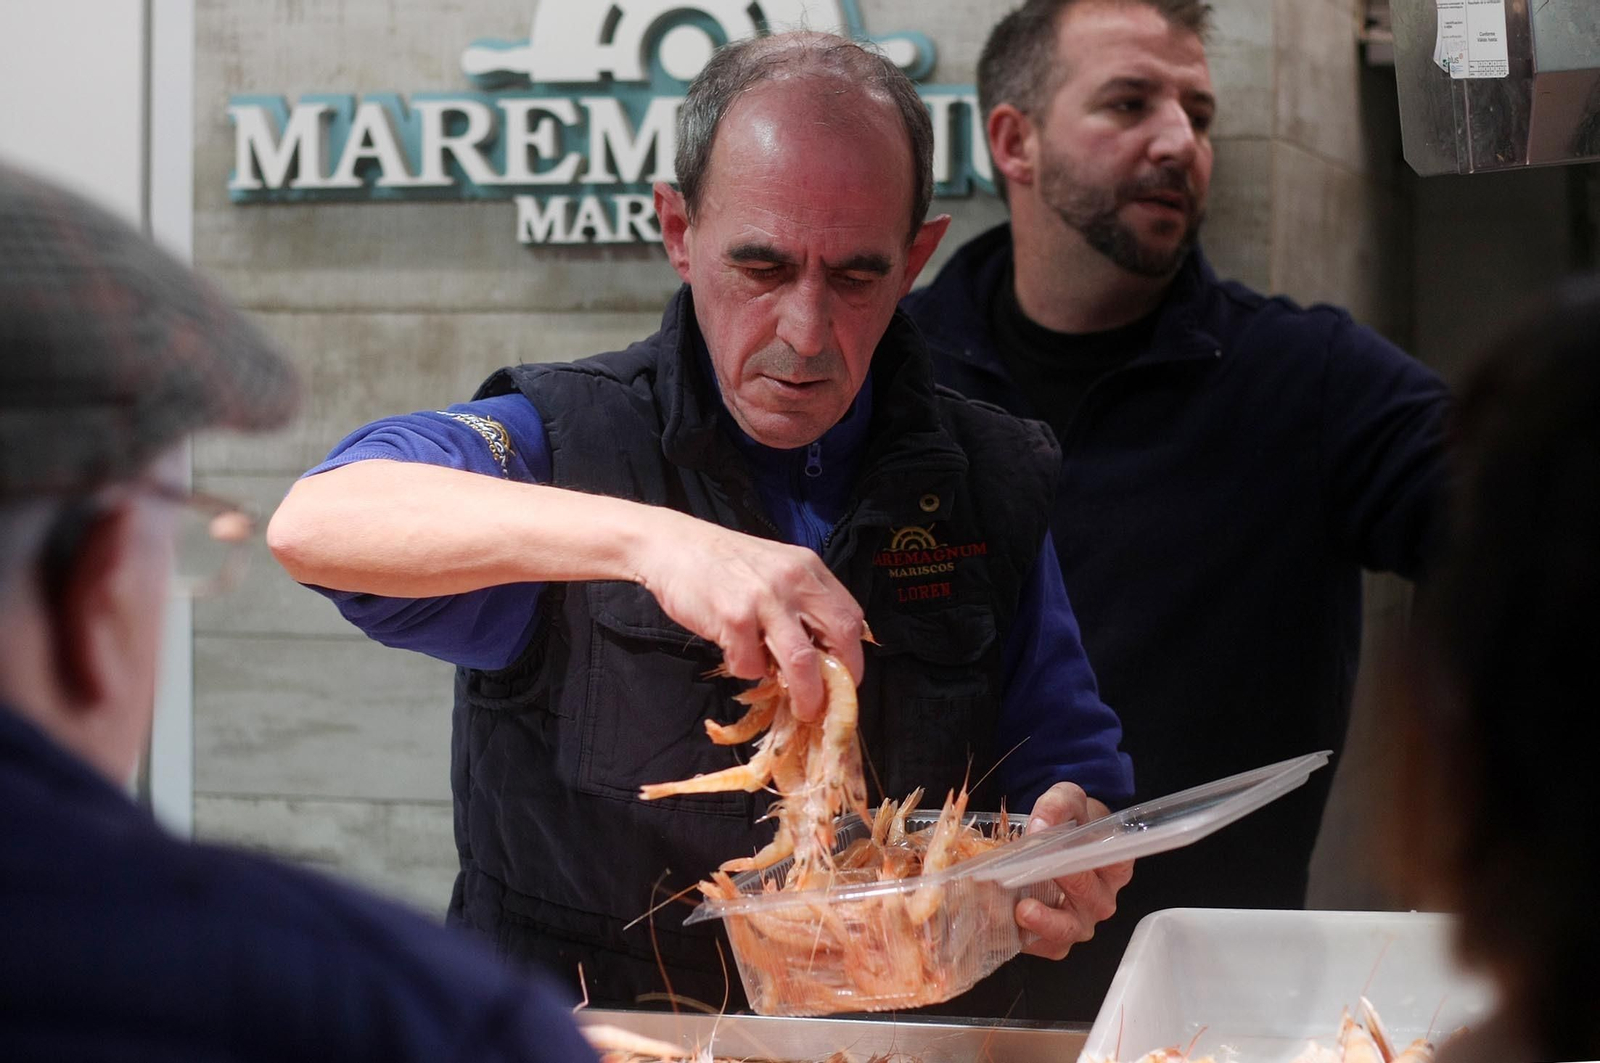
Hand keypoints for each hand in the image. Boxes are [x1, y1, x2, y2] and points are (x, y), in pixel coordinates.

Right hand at [636, 511, 864, 719]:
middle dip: (838, 681)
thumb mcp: (775, 568)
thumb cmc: (723, 562)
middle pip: (838, 639)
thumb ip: (800, 600)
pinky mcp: (734, 618)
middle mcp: (793, 580)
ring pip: (802, 662)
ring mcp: (764, 599)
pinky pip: (752, 664)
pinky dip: (749, 671)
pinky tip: (737, 657)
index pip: (850, 616)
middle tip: (829, 702)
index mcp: (808, 568)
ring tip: (800, 707)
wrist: (673, 545)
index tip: (845, 678)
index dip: (853, 654)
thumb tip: (821, 652)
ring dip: (805, 694)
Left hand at [1015, 782, 1132, 959]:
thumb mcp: (1065, 799)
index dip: (1085, 862)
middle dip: (1061, 888)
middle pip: (1087, 901)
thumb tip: (1039, 828)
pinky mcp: (1055, 939)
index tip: (1058, 856)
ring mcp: (1080, 921)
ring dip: (1042, 924)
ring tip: (1020, 910)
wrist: (1053, 837)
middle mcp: (1102, 898)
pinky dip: (1025, 937)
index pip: (1109, 866)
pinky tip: (1004, 921)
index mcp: (1114, 864)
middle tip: (1033, 879)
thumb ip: (1057, 805)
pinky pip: (1045, 947)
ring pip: (1067, 932)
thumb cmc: (1069, 820)